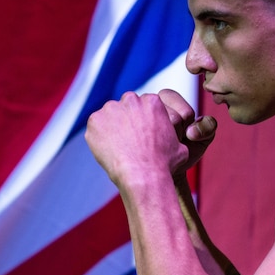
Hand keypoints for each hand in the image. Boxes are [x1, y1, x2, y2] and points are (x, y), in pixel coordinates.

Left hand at [86, 88, 215, 184]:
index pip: (143, 105)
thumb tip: (178, 136)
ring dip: (112, 128)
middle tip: (128, 141)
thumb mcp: (180, 147)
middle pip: (125, 107)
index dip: (141, 121)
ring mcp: (111, 109)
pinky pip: (95, 127)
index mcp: (153, 101)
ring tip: (118, 148)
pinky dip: (99, 137)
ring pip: (109, 116)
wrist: (143, 175)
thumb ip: (174, 135)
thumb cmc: (164, 164)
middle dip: (126, 121)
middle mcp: (131, 99)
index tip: (140, 135)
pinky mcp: (95, 120)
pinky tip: (107, 150)